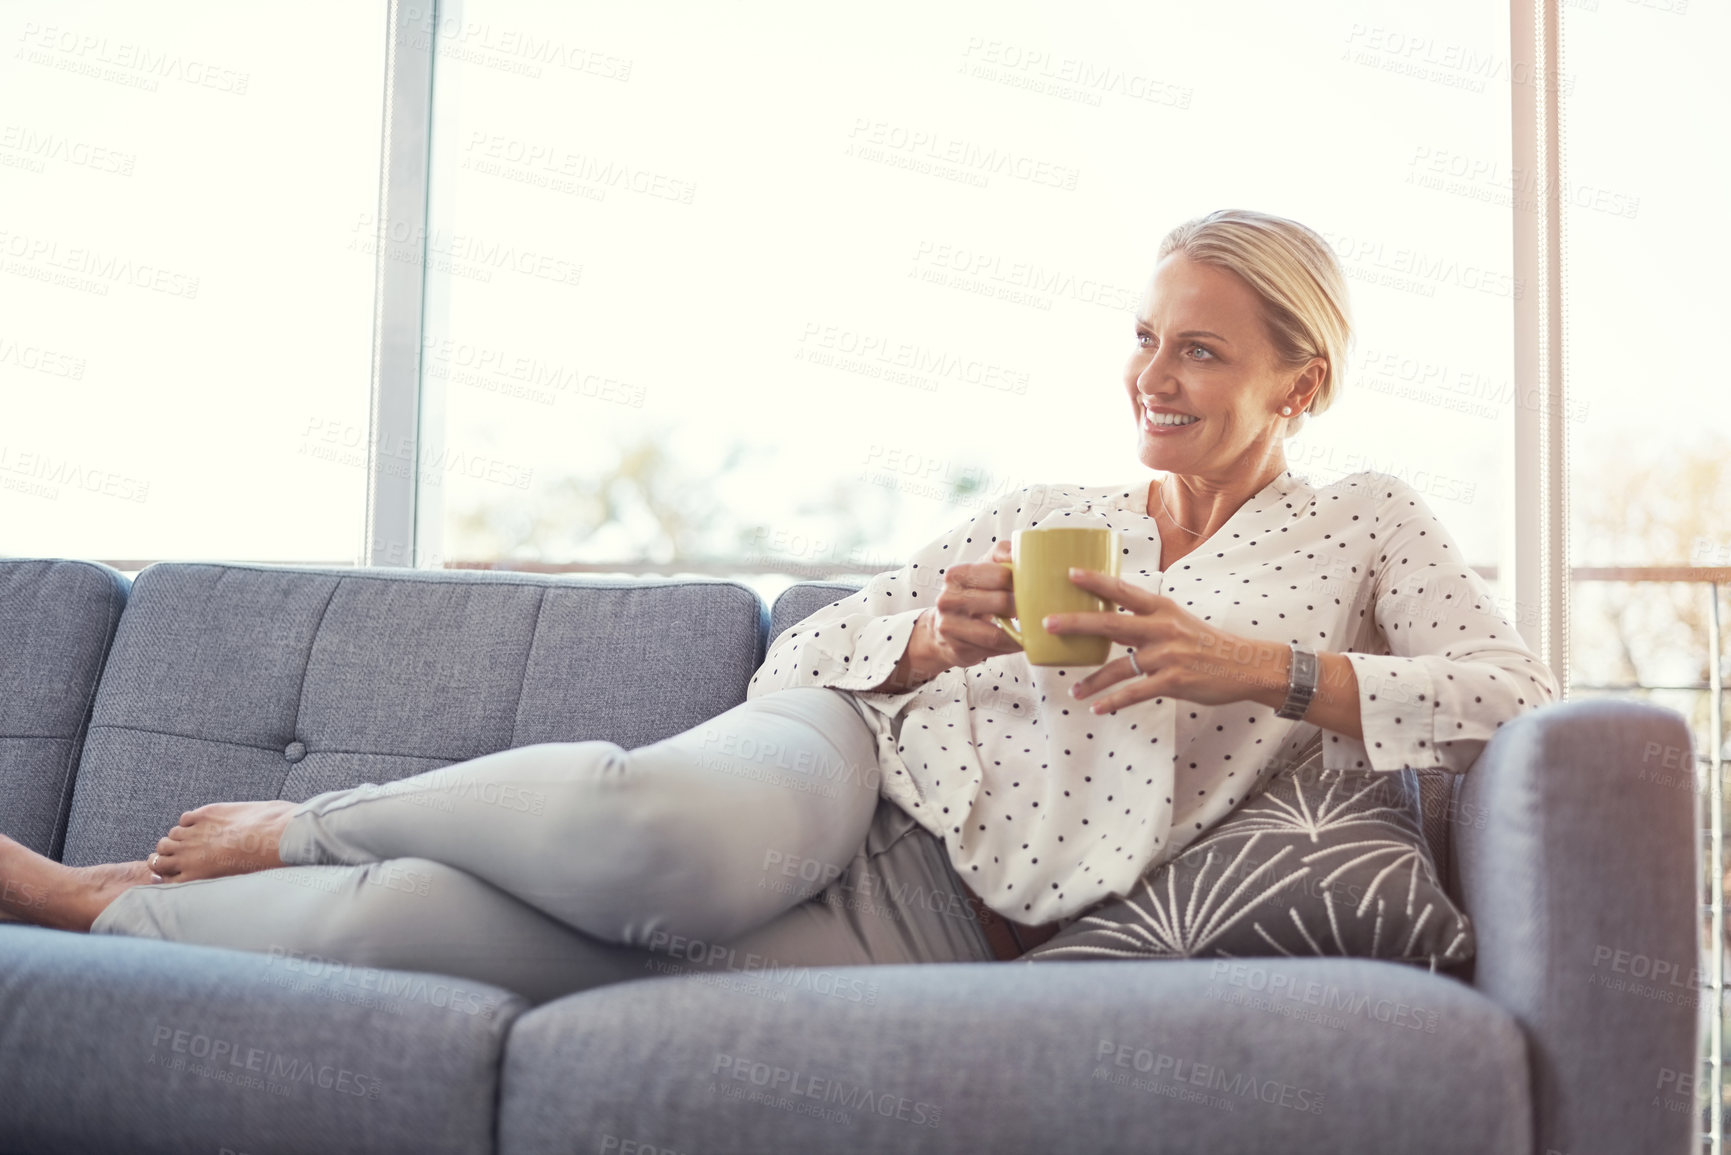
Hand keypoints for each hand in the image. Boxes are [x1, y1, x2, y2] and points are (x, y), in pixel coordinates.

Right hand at [910, 537, 1024, 676]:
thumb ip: (1001, 554)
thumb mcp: (981, 569)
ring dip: (1020, 633)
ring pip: (995, 634)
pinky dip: (1010, 647)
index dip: (1022, 581)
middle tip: (1040, 609)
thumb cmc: (970, 595)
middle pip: (1000, 603)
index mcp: (957, 575)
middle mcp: (948, 599)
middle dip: (1024, 608)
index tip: (1037, 587)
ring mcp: (949, 626)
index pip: (1000, 574)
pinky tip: (1020, 643)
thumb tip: (1021, 550)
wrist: (940, 628)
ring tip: (1035, 629)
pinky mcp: (956, 649)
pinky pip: (992, 650)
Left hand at [1042, 566, 1288, 713]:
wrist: (1245, 665)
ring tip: (1073, 690)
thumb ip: (1147, 617)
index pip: (1123, 592)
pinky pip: (1135, 693)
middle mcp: (1162, 629)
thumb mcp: (1178, 619)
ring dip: (1093, 681)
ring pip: (1119, 667)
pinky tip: (1097, 708)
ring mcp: (1167, 656)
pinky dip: (1114, 702)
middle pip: (1111, 625)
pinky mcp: (1173, 682)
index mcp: (1162, 609)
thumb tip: (1110, 616)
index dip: (1096, 582)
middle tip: (1048, 623)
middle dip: (1077, 623)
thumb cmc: (1206, 642)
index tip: (1070, 573)